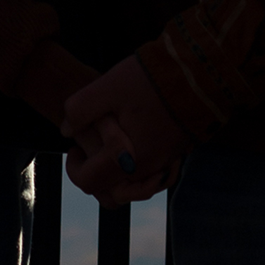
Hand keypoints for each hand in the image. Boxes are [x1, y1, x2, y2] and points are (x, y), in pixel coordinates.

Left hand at [61, 56, 185, 203]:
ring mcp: (165, 165)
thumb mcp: (106, 87)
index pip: (90, 183)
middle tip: (91, 145)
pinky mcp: (175, 156)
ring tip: (109, 142)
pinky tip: (130, 143)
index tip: (75, 147)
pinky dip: (135, 168)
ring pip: (131, 187)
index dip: (74, 168)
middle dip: (94, 172)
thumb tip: (66, 130)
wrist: (199, 72)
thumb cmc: (151, 80)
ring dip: (114, 173)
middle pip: (111, 193)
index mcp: (128, 160)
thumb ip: (79, 110)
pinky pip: (151, 176)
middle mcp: (149, 171)